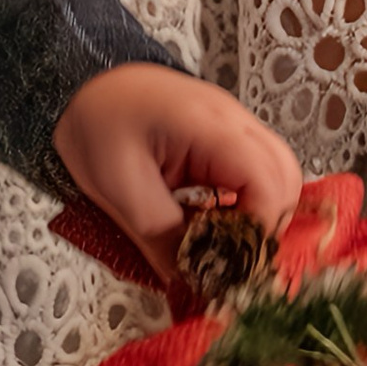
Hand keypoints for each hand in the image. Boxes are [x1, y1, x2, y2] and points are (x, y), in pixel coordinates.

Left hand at [52, 67, 300, 286]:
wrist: (80, 84)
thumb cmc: (95, 123)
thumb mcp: (119, 188)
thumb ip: (161, 236)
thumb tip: (194, 281)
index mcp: (210, 125)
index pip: (268, 181)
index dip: (258, 230)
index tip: (230, 262)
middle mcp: (234, 120)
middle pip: (286, 178)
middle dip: (265, 226)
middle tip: (230, 257)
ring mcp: (234, 126)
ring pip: (279, 176)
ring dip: (259, 215)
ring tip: (222, 242)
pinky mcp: (225, 138)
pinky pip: (256, 173)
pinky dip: (246, 203)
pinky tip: (215, 222)